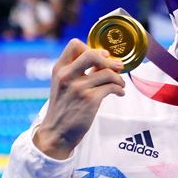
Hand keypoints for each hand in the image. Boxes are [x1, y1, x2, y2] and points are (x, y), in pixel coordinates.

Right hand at [33, 39, 125, 159]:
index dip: (92, 48)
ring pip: (107, 73)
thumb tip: (104, 59)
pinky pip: (112, 87)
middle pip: (93, 54)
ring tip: (120, 84)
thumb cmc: (64, 107)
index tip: (102, 57)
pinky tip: (119, 93)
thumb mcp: (63, 85)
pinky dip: (120, 89)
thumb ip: (77, 71)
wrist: (57, 132)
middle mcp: (67, 76)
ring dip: (119, 78)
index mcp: (59, 69)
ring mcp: (78, 88)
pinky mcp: (90, 100)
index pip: (74, 44)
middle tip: (117, 67)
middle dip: (109, 60)